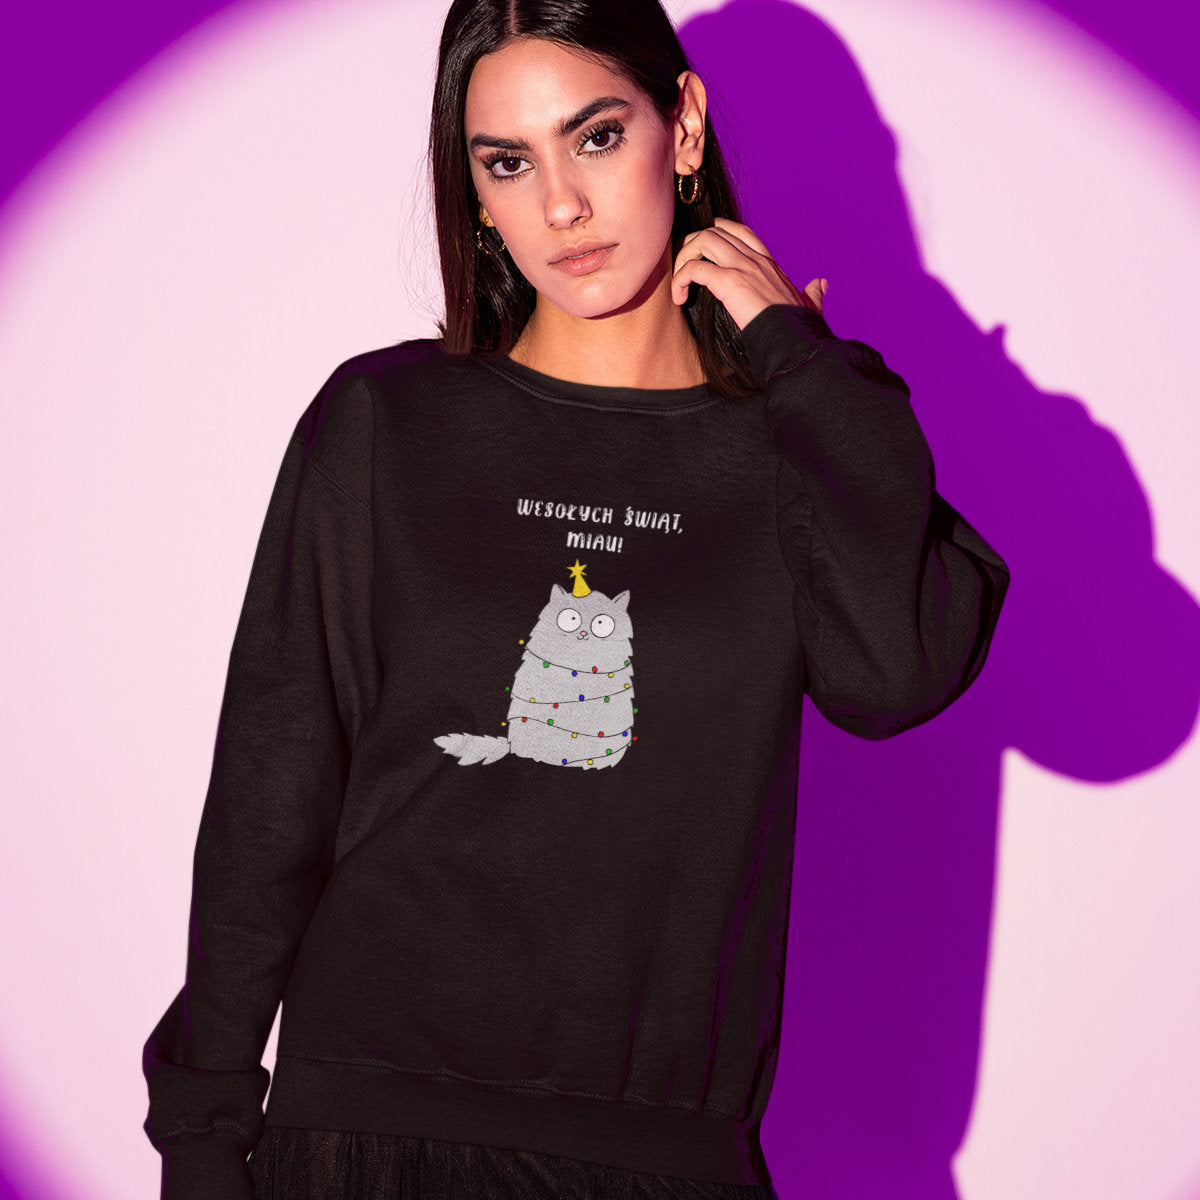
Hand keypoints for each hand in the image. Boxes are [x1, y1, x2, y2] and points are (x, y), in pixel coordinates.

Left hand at [671, 217, 826, 329]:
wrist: (796, 340)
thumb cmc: (800, 329)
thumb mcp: (810, 306)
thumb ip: (813, 294)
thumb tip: (821, 284)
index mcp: (769, 264)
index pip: (741, 232)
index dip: (720, 231)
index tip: (704, 244)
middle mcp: (755, 260)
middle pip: (715, 231)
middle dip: (692, 245)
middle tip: (683, 269)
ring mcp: (742, 268)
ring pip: (702, 240)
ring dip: (683, 258)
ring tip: (680, 284)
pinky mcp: (729, 282)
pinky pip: (694, 268)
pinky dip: (680, 279)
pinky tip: (679, 297)